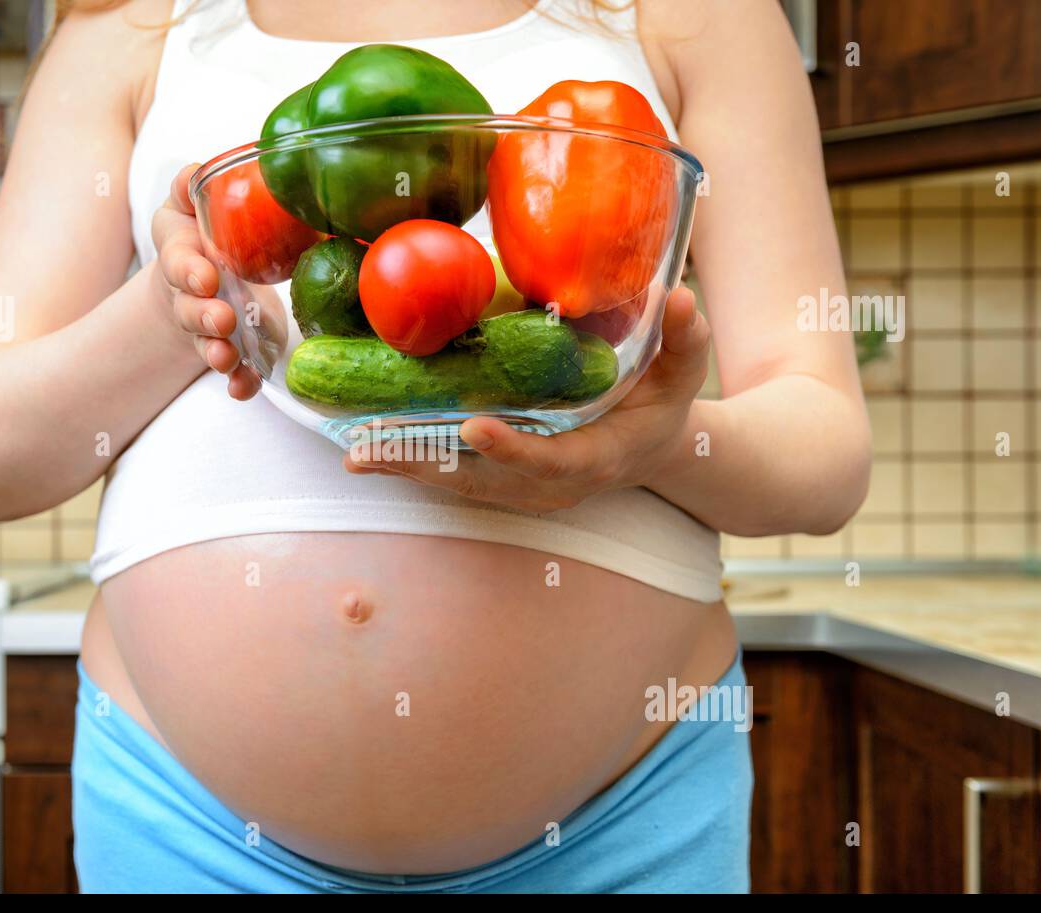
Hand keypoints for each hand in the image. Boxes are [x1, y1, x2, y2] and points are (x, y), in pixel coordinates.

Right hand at [153, 163, 262, 398]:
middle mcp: (188, 293)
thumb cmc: (202, 237)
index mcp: (180, 252)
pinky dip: (239, 382)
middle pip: (189, 307)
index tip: (208, 277)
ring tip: (227, 357)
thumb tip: (193, 172)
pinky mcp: (231, 349)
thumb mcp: (191, 208)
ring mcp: (207, 325)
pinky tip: (245, 387)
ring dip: (217, 351)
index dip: (188, 269)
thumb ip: (190, 190)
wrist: (203, 279)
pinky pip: (233, 370)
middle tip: (222, 319)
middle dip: (203, 314)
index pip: (176, 257)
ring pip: (207, 341)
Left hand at [344, 287, 710, 511]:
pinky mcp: (502, 480)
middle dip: (429, 466)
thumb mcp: (685, 372)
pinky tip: (368, 447)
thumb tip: (678, 297)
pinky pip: (453, 475)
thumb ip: (685, 339)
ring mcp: (523, 488)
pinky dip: (412, 462)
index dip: (513, 449)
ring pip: (459, 483)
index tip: (473, 427)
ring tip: (356, 451)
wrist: (650, 449)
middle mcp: (552, 484)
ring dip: (407, 467)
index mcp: (597, 457)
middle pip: (485, 481)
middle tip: (373, 448)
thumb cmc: (664, 405)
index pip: (553, 460)